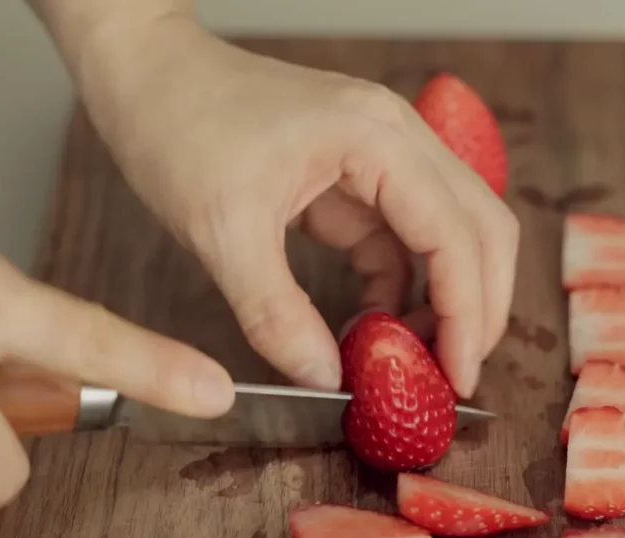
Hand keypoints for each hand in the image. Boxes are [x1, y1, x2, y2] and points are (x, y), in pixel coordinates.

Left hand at [68, 16, 518, 397]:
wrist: (145, 73)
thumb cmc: (178, 124)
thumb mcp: (222, 230)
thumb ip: (276, 313)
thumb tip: (324, 378)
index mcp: (377, 138)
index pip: (457, 234)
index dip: (467, 314)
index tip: (456, 379)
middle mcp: (395, 138)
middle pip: (479, 229)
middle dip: (475, 308)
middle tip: (452, 378)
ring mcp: (378, 156)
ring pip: (446, 236)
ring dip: (440, 300)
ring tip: (410, 362)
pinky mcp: (352, 177)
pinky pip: (396, 241)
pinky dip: (395, 288)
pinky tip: (371, 327)